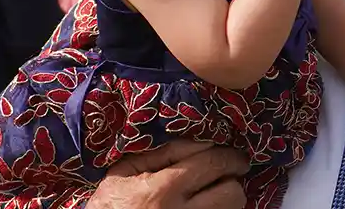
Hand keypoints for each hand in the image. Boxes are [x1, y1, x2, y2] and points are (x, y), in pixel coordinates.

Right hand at [86, 140, 248, 208]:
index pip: (213, 164)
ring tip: (216, 191)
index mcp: (163, 190)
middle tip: (229, 172)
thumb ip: (163, 152)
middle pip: (231, 193)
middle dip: (232, 179)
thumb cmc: (109, 207)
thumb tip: (202, 142)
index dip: (230, 156)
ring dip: (228, 198)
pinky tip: (207, 205)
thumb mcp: (124, 173)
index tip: (235, 156)